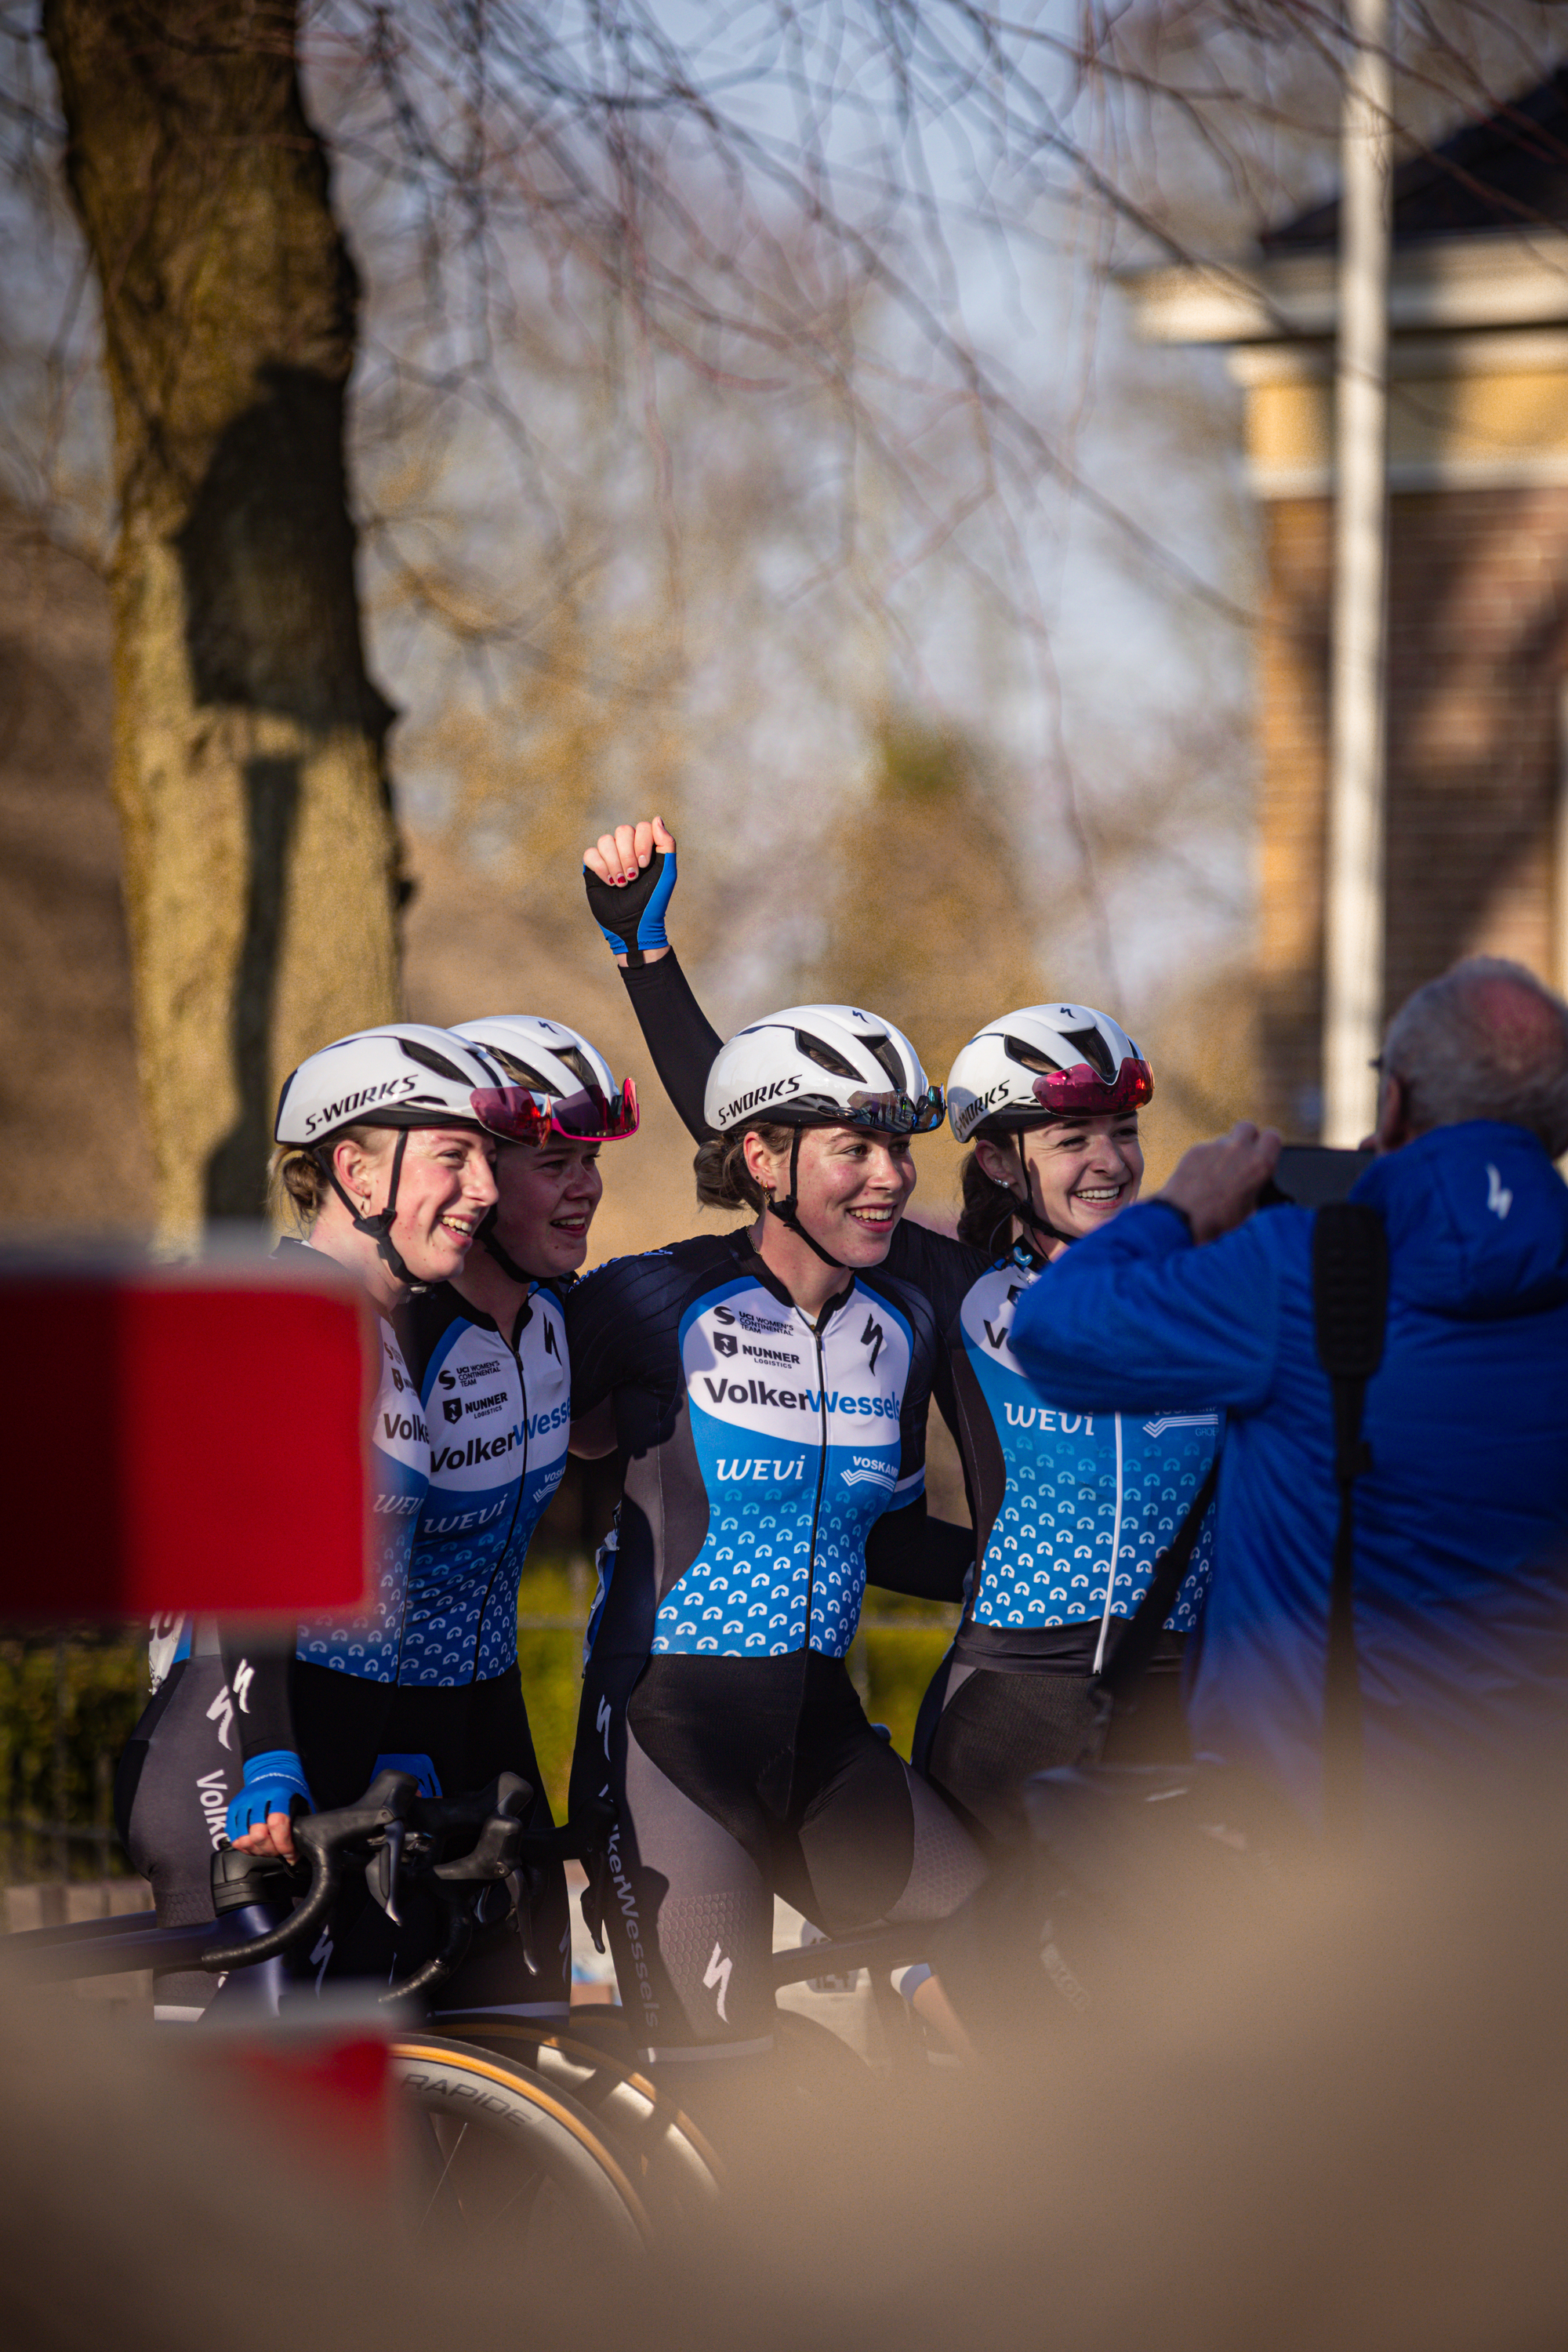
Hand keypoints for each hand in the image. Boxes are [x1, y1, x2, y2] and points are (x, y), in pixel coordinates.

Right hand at [224, 1748, 311, 1861]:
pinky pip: (233, 1835)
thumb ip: (299, 1822)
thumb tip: (298, 1850)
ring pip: (243, 1838)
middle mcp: (258, 1797)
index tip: (290, 1854)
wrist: (270, 1769)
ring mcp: (243, 1803)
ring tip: (267, 1849)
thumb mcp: (300, 1800)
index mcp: (279, 1793)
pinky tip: (255, 1846)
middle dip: (270, 1850)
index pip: (277, 1824)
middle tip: (279, 1851)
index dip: (284, 1844)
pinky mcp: (233, 1809)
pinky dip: (244, 1846)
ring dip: (257, 1851)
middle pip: (258, 1834)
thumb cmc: (288, 1788)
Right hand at [582, 815, 676, 965]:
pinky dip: (601, 868)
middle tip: (633, 877)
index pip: (642, 827)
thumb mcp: (667, 873)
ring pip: (605, 840)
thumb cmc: (654, 901)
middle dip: (628, 855)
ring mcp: (610, 857)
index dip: (642, 843)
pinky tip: (611, 883)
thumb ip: (667, 844)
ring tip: (622, 883)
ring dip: (615, 863)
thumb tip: (656, 818)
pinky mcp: (594, 868)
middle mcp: (627, 848)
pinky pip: (590, 854)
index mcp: (646, 847)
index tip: (646, 865)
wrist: (634, 925)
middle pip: (622, 830)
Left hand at [1156, 1121, 1281, 1243]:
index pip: (1273, 1137)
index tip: (1264, 1151)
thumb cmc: (1217, 1219)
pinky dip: (1206, 1158)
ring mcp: (1215, 1147)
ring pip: (1225, 1139)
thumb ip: (1255, 1187)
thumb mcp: (1250, 1209)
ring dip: (1224, 1150)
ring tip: (1218, 1172)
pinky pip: (1206, 1148)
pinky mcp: (1196, 1149)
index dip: (1268, 1144)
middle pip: (1248, 1127)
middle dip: (1247, 1138)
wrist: (1184, 1219)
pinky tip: (1201, 1176)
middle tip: (1243, 1154)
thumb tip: (1254, 1186)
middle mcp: (1239, 1150)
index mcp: (1259, 1164)